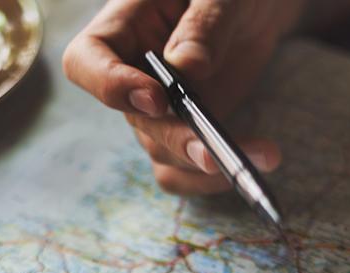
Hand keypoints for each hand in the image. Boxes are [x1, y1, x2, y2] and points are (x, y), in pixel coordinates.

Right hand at [63, 0, 305, 194]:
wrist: (256, 7)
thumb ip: (204, 24)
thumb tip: (187, 69)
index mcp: (123, 27)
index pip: (86, 62)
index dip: (110, 87)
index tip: (155, 98)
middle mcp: (132, 75)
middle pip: (136, 121)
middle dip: (177, 139)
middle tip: (213, 153)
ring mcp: (157, 111)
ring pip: (163, 153)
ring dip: (207, 164)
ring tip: (263, 154)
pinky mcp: (185, 133)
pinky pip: (186, 171)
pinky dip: (217, 177)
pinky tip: (258, 160)